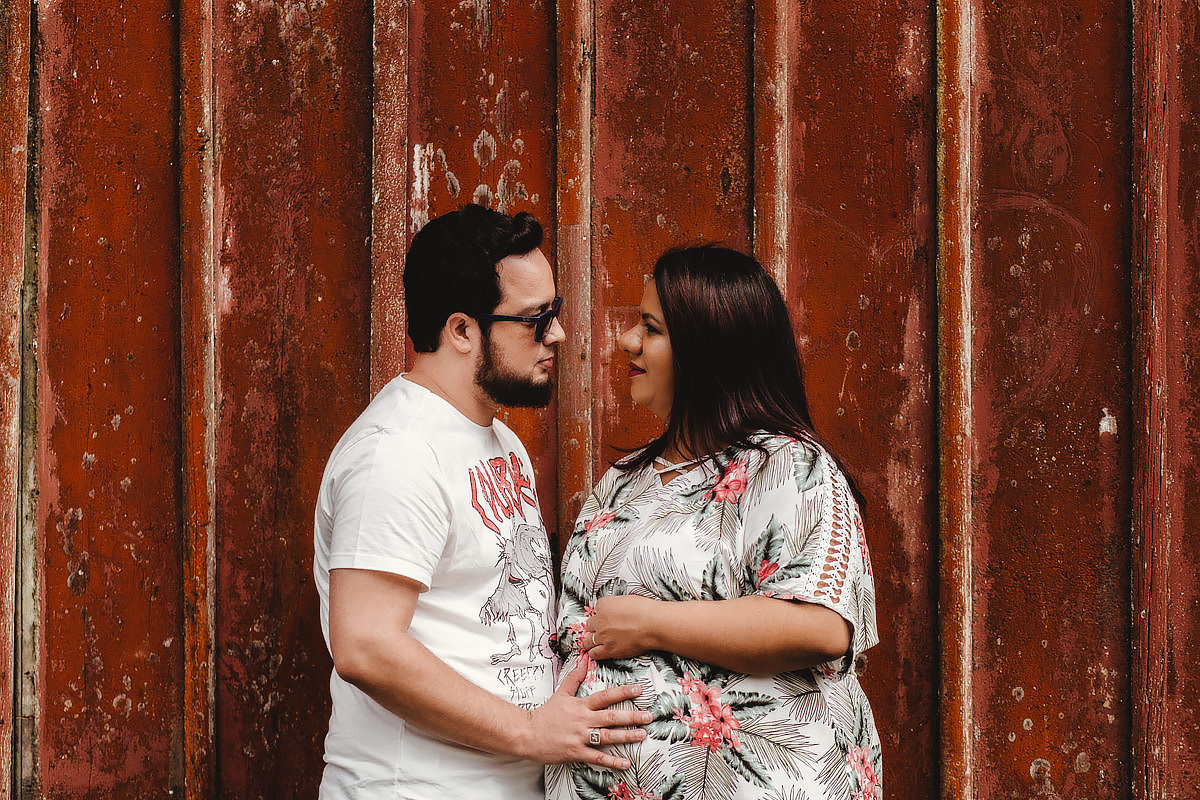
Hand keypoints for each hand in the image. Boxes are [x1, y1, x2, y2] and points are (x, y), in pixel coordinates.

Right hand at [525, 663, 649, 768]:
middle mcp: (583, 720)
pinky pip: (597, 757)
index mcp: (581, 705)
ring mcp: (580, 737)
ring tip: (642, 735)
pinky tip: (625, 762)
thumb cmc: (545, 715)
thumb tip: (583, 661)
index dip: (623, 692)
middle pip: (611, 717)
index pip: (605, 696)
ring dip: (627, 736)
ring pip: (607, 736)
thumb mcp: (560, 693)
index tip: (639, 690)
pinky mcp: (576, 752)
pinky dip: (612, 761)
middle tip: (648, 716)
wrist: (528, 733)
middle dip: (632, 716)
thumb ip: (574, 678)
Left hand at [587, 595, 660, 659]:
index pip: (597, 608)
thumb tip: (618, 609)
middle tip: (598, 629)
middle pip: (589, 624)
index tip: (605, 616)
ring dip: (589, 641)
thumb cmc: (646, 611)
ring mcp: (603, 636)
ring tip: (590, 643)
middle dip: (594, 627)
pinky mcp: (609, 649)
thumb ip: (618, 605)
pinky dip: (593, 653)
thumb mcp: (628, 600)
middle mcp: (600, 620)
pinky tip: (594, 652)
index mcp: (604, 605)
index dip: (602, 614)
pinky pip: (594, 653)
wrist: (653, 625)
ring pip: (588, 640)